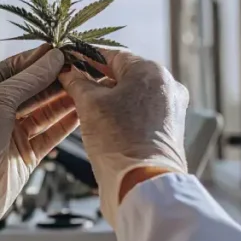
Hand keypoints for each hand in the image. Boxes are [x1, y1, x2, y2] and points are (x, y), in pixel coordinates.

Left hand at [0, 45, 77, 236]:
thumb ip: (28, 79)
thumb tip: (54, 57)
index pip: (11, 69)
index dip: (37, 59)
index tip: (63, 49)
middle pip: (29, 89)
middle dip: (54, 78)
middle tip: (82, 66)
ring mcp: (8, 134)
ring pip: (42, 111)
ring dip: (64, 98)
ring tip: (88, 84)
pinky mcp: (24, 155)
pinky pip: (48, 133)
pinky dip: (65, 123)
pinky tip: (83, 110)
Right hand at [58, 49, 188, 226]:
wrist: (142, 185)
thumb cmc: (118, 141)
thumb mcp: (89, 104)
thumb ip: (77, 82)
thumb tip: (68, 70)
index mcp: (152, 71)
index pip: (113, 54)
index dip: (87, 58)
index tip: (70, 61)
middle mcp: (168, 86)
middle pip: (125, 74)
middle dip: (98, 80)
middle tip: (73, 85)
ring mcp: (172, 109)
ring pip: (133, 95)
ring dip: (109, 98)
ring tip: (85, 107)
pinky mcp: (170, 130)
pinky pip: (142, 113)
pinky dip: (123, 114)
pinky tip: (104, 123)